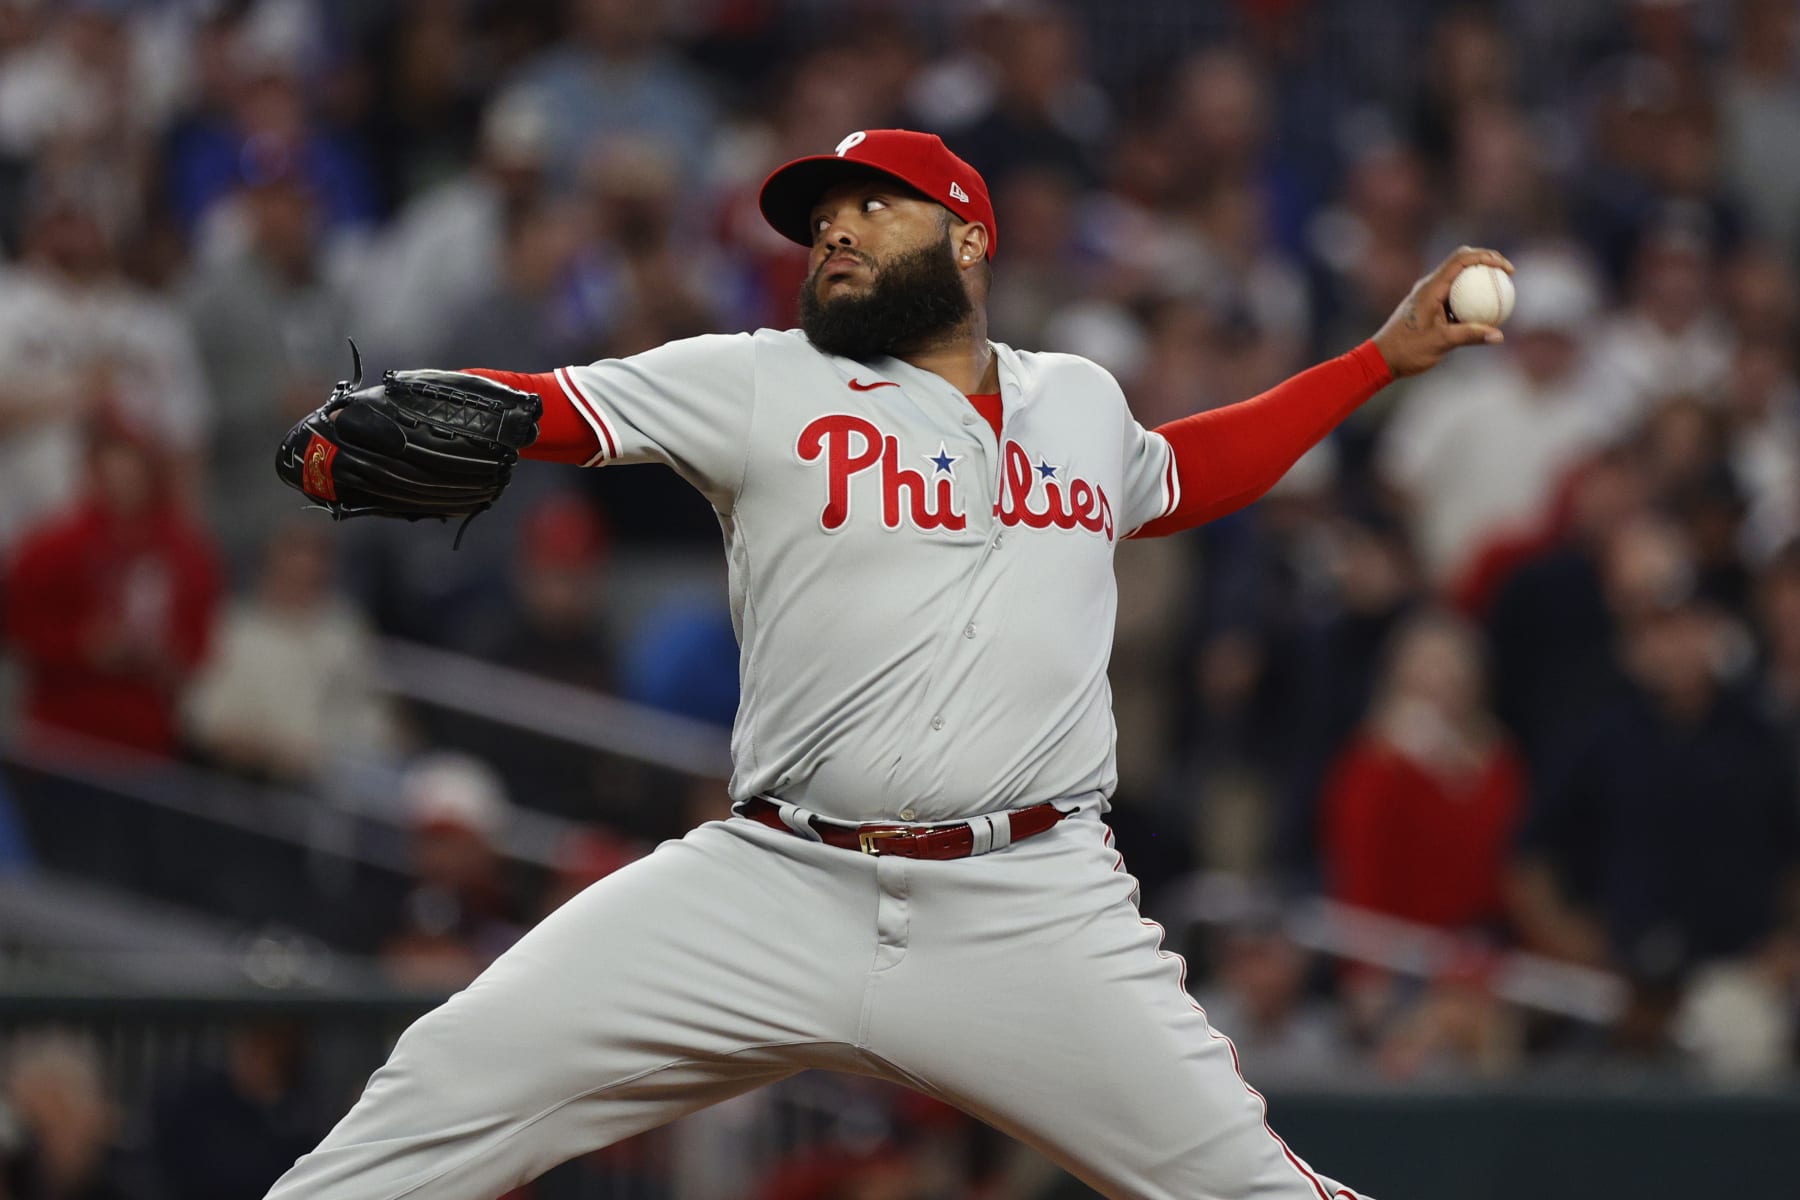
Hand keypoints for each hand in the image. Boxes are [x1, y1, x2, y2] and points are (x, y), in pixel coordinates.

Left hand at [1372, 246, 1513, 377]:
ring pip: (1459, 279)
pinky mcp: (1429, 306)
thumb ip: (1470, 336)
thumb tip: (1499, 335)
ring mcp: (1428, 295)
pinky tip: (1485, 311)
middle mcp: (1429, 286)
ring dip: (1479, 279)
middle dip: (1486, 262)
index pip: (1461, 260)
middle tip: (1507, 274)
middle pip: (1461, 262)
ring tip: (1502, 290)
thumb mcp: (1440, 343)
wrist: (1381, 359)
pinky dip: (1470, 297)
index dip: (1486, 257)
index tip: (1506, 268)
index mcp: (1430, 288)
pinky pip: (1454, 295)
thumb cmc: (1406, 350)